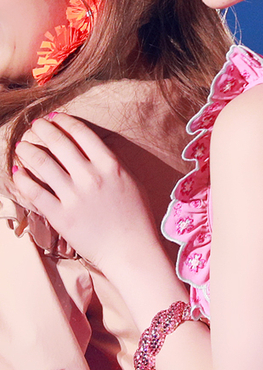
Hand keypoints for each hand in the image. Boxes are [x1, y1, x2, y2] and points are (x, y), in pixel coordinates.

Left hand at [12, 114, 161, 274]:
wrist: (131, 252)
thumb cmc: (136, 218)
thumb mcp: (131, 181)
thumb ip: (111, 163)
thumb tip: (90, 147)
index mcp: (110, 165)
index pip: (81, 133)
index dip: (63, 121)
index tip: (53, 118)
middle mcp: (90, 177)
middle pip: (58, 143)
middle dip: (42, 129)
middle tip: (34, 126)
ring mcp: (74, 197)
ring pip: (41, 163)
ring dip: (27, 150)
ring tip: (22, 146)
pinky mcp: (61, 216)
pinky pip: (34, 192)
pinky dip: (23, 179)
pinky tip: (19, 172)